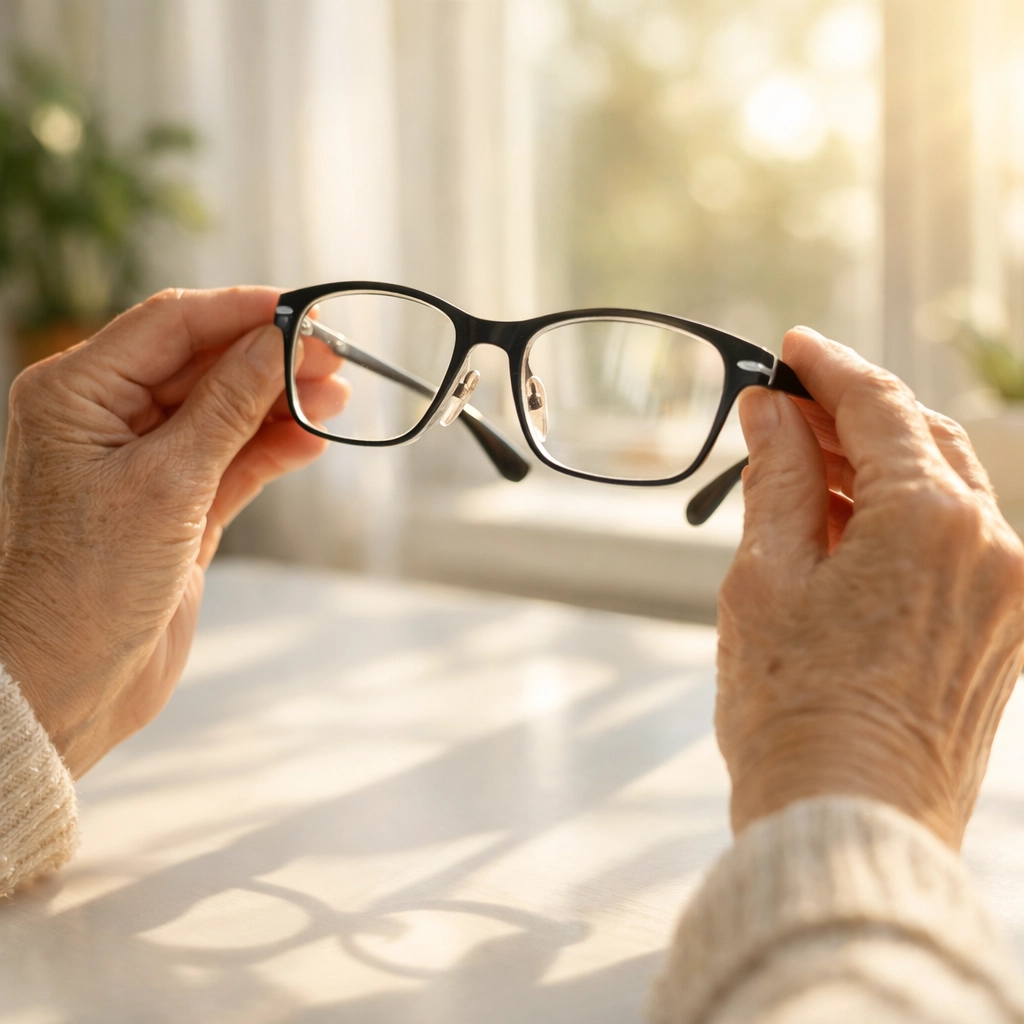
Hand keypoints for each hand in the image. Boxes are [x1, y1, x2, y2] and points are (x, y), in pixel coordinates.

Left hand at [0, 287, 347, 776]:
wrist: (69, 684)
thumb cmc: (89, 586)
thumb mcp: (170, 482)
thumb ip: (231, 405)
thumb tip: (283, 340)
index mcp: (77, 392)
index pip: (173, 323)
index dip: (245, 311)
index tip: (310, 312)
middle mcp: (107, 416)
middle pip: (205, 362)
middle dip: (271, 358)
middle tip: (337, 360)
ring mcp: (145, 459)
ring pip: (225, 409)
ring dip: (281, 402)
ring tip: (338, 399)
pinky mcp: (178, 501)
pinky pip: (233, 456)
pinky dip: (273, 446)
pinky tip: (312, 439)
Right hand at [716, 327, 1023, 846]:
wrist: (847, 824)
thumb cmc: (792, 709)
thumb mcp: (766, 576)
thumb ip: (779, 478)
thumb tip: (772, 411)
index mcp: (933, 521)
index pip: (880, 406)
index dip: (828, 367)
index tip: (791, 347)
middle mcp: (994, 547)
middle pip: (922, 440)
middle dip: (851, 415)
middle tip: (784, 409)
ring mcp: (1009, 594)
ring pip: (943, 490)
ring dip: (874, 468)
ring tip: (800, 472)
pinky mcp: (1003, 632)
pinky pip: (956, 543)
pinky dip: (900, 520)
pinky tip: (843, 528)